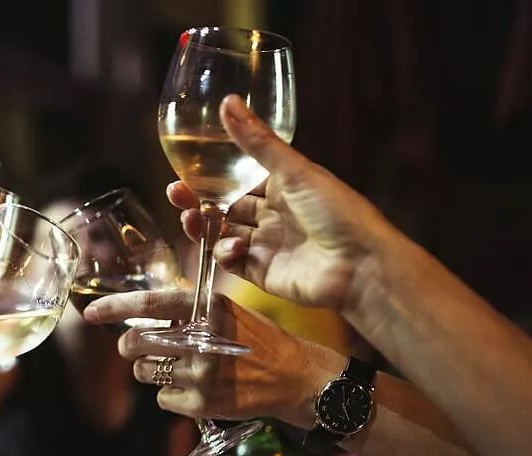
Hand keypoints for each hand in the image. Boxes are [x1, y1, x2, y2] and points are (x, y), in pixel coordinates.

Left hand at [84, 290, 344, 427]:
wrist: (297, 377)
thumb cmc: (256, 340)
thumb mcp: (227, 312)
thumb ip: (186, 313)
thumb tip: (137, 321)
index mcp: (207, 308)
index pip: (150, 305)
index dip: (115, 308)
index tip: (91, 314)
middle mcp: (202, 339)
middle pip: (136, 344)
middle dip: (131, 348)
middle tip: (138, 349)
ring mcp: (201, 374)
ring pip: (144, 373)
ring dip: (152, 372)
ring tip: (181, 369)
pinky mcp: (202, 403)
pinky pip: (162, 399)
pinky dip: (171, 396)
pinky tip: (197, 389)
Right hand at [170, 94, 397, 311]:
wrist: (359, 266)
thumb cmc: (338, 212)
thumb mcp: (294, 170)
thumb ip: (257, 142)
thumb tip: (228, 102)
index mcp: (283, 186)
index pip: (238, 179)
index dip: (212, 176)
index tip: (186, 169)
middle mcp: (273, 215)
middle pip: (225, 207)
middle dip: (199, 201)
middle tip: (176, 193)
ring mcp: (267, 245)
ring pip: (223, 234)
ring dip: (204, 226)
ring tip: (191, 218)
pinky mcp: (262, 272)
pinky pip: (232, 262)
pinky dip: (225, 253)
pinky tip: (233, 247)